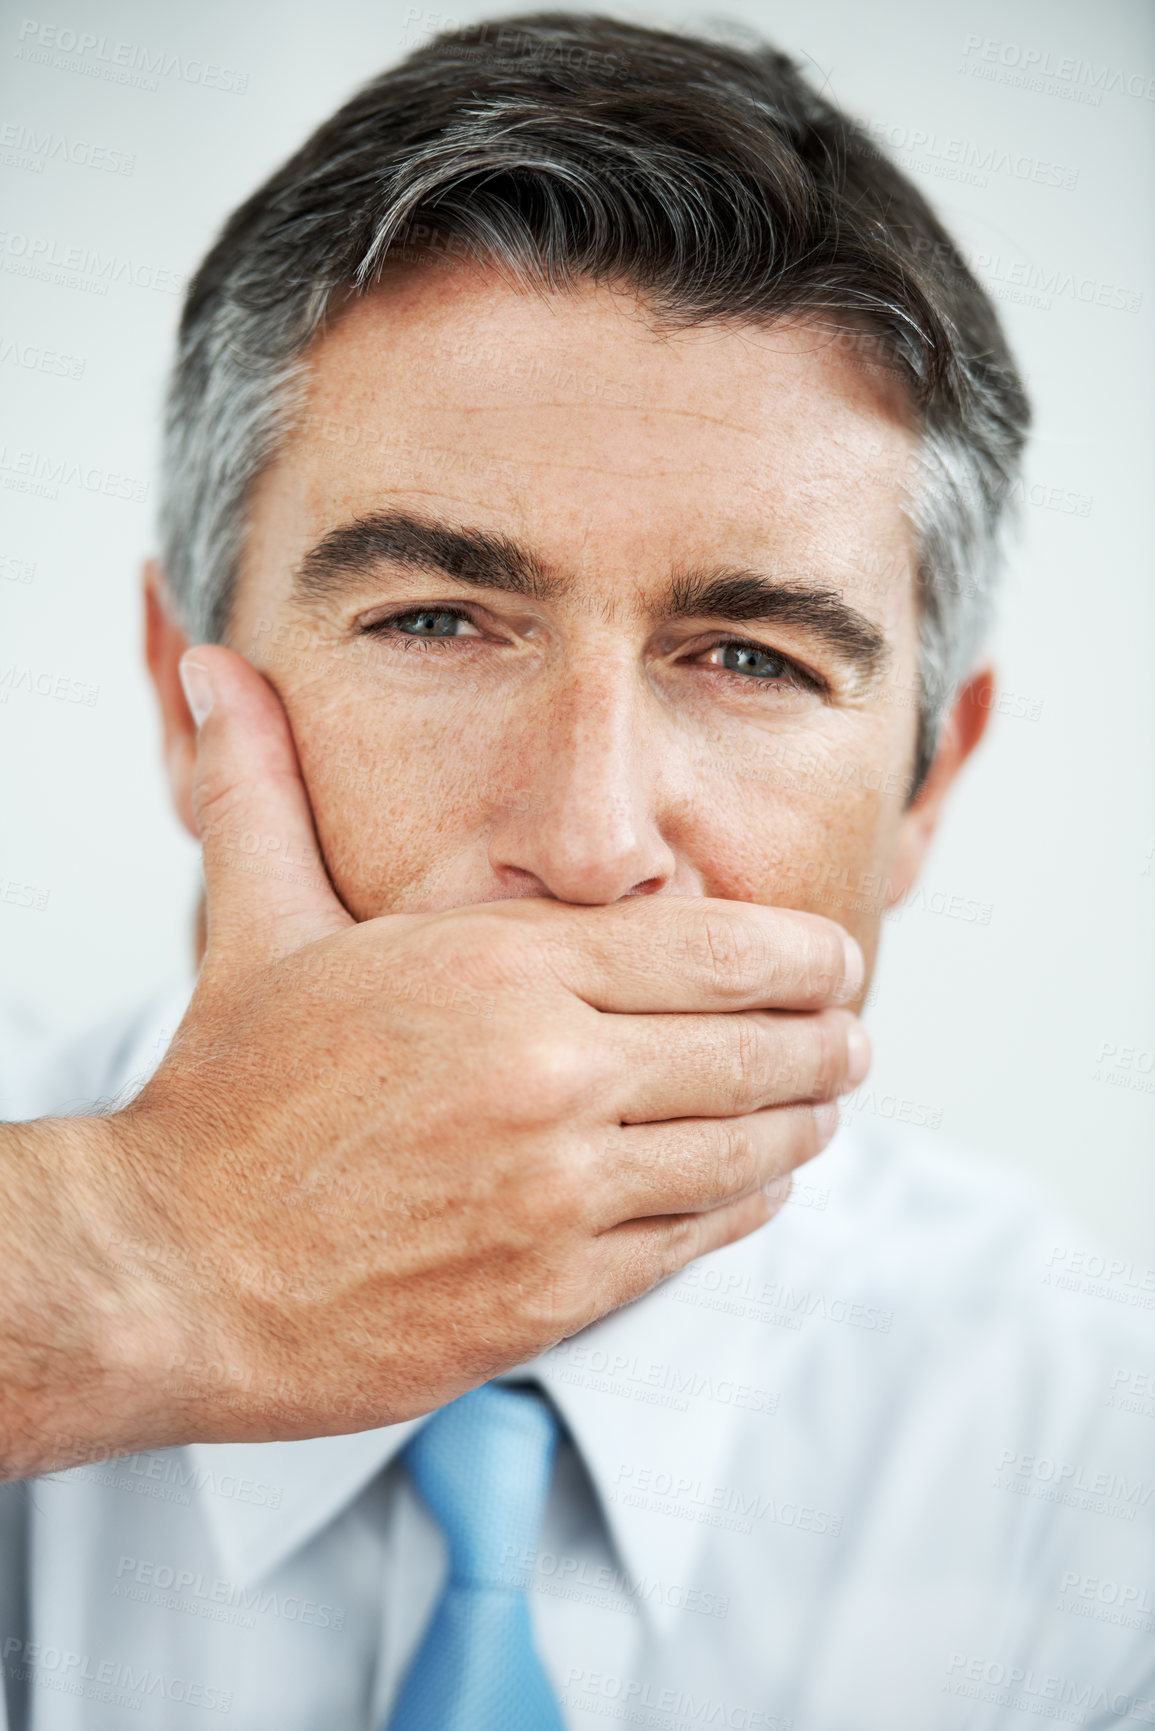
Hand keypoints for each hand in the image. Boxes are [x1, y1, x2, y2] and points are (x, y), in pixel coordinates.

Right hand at [0, 647, 869, 1474]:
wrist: (173, 1272)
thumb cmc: (226, 1099)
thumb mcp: (258, 924)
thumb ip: (265, 789)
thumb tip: (219, 672)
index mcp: (501, 970)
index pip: (716, 947)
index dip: (802, 955)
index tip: (835, 958)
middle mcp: (551, 1076)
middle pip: (756, 1048)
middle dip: (826, 1039)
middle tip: (852, 1035)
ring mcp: (560, 1192)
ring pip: (746, 1148)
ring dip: (805, 1122)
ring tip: (825, 1105)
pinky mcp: (556, 1291)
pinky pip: (698, 1238)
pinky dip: (750, 1206)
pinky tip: (764, 1186)